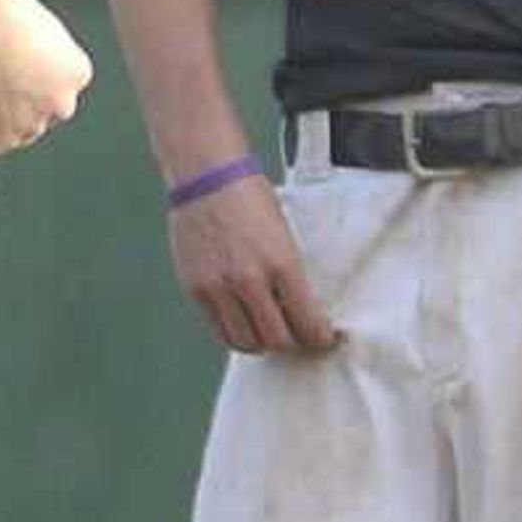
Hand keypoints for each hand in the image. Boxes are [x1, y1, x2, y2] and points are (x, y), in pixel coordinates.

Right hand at [0, 0, 90, 153]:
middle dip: (26, 101)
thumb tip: (27, 43)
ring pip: (19, 128)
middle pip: (47, 110)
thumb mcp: (36, 19)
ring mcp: (32, 125)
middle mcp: (63, 103)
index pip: (62, 85)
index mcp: (77, 72)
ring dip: (3, 115)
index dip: (36, 77)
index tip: (18, 71)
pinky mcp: (0, 140)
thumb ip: (41, 44)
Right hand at [170, 173, 336, 355]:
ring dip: (264, 344)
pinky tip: (246, 325)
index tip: (324, 338)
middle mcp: (249, 280)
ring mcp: (219, 288)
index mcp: (281, 263)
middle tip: (301, 340)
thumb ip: (291, 275)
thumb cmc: (250, 197)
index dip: (319, 338)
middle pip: (278, 340)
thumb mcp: (285, 234)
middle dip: (295, 344)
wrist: (207, 177)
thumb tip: (300, 308)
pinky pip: (220, 329)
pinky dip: (237, 334)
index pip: (307, 321)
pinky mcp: (196, 290)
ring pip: (247, 342)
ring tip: (272, 334)